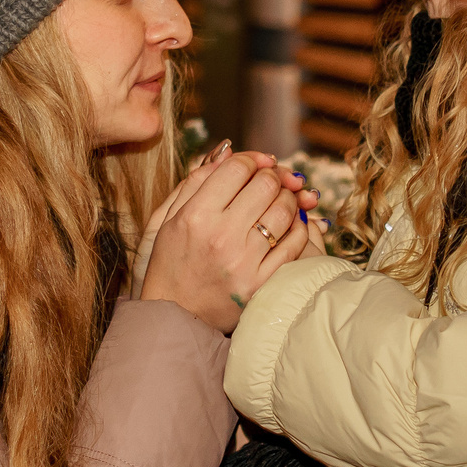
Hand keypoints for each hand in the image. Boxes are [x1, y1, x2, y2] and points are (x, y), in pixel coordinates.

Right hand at [138, 143, 318, 333]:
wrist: (176, 315)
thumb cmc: (171, 263)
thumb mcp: (168, 218)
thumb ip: (196, 181)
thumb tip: (229, 151)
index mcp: (195, 216)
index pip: (237, 168)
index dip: (252, 160)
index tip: (255, 165)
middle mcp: (221, 236)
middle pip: (266, 184)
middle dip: (272, 176)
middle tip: (270, 182)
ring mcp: (244, 261)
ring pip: (284, 210)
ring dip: (288, 198)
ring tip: (280, 200)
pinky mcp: (261, 283)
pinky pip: (294, 244)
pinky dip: (298, 228)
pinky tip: (291, 225)